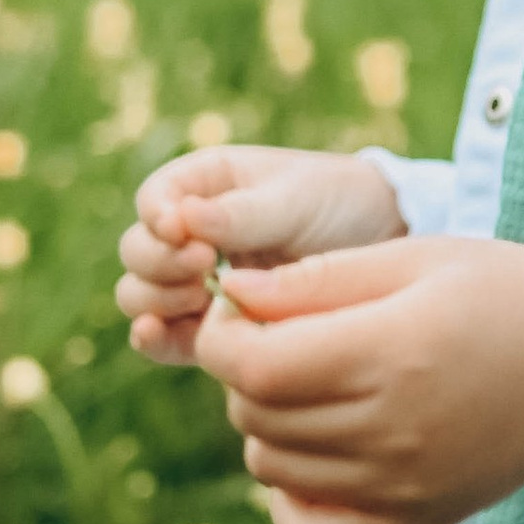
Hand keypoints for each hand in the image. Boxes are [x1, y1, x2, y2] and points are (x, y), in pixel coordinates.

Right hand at [117, 143, 403, 364]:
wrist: (385, 249)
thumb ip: (240, 213)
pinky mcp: (210, 327)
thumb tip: (181, 220)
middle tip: (202, 267)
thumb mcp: (296, 198)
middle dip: (159, 262)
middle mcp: (190, 235)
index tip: (185, 233)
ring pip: (140, 295)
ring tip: (199, 298)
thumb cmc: (339, 204)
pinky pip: (164, 337)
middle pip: (137, 251)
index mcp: (204, 186)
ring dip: (155, 299)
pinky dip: (154, 338)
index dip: (159, 218)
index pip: (154, 201)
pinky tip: (157, 335)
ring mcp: (195, 283)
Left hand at [197, 236, 523, 523]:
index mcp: (392, 353)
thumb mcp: (417, 256)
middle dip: (247, 368)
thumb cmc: (508, 293)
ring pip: (270, 466)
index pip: (251, 366)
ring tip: (314, 381)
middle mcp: (392, 431)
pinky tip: (317, 450)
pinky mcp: (414, 522)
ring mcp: (402, 488)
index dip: (223, 334)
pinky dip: (290, 494)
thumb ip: (316, 277)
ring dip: (268, 421)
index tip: (244, 307)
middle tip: (286, 332)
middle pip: (253, 414)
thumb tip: (230, 294)